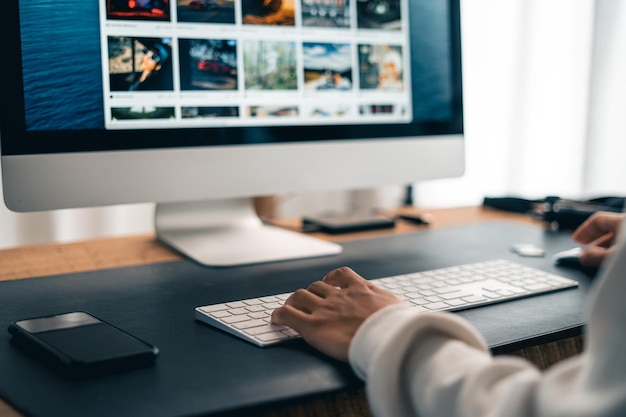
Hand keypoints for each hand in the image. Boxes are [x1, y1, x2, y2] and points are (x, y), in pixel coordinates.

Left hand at [271, 267, 401, 360]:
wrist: (390, 337)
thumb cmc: (399, 328)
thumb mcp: (400, 311)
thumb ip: (392, 309)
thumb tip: (403, 315)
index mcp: (362, 290)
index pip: (342, 275)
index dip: (332, 279)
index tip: (329, 283)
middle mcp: (340, 296)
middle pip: (318, 286)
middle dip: (312, 293)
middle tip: (309, 303)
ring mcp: (325, 310)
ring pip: (299, 296)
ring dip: (294, 301)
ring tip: (291, 308)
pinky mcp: (313, 326)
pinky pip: (288, 314)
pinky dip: (279, 315)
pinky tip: (275, 319)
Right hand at [572, 212, 624, 266]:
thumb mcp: (612, 256)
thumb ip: (595, 256)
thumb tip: (583, 256)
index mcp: (622, 221)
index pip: (597, 219)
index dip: (584, 230)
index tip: (576, 239)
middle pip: (606, 226)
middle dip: (592, 237)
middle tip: (583, 246)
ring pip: (615, 234)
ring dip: (603, 244)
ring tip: (596, 253)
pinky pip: (622, 240)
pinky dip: (614, 246)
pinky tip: (610, 256)